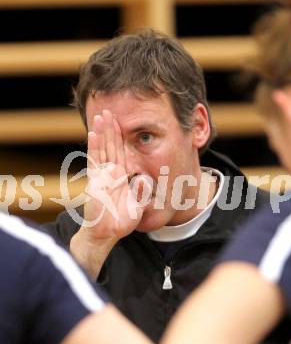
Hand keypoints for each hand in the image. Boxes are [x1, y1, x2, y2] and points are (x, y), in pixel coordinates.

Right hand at [70, 110, 144, 277]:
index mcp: (122, 174)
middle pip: (110, 145)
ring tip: (101, 116)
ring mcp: (101, 175)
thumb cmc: (123, 219)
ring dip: (101, 133)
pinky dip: (93, 148)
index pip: (121, 150)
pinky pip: (94, 162)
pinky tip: (93, 134)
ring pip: (102, 149)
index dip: (120, 136)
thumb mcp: (138, 205)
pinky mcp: (94, 181)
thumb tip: (144, 180)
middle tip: (108, 111)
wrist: (109, 232)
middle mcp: (111, 172)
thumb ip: (142, 192)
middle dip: (110, 128)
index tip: (120, 121)